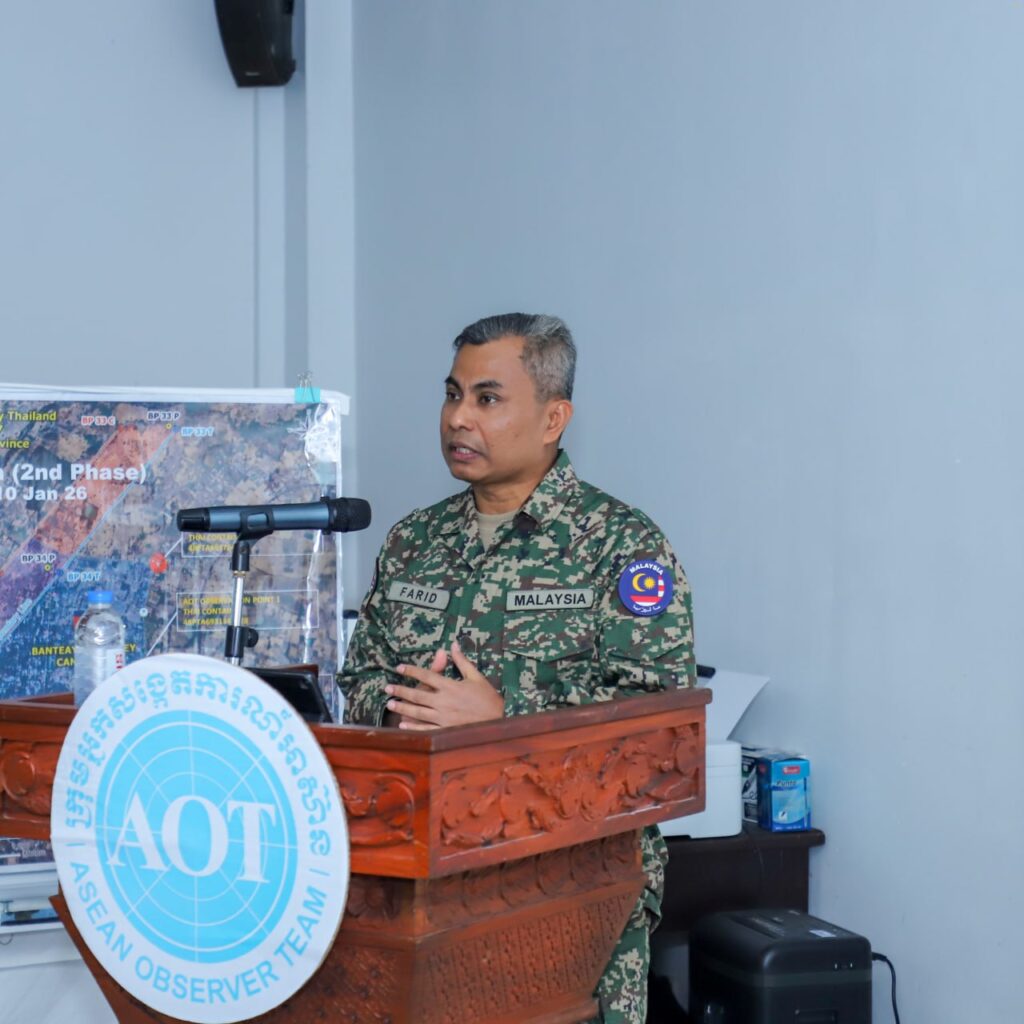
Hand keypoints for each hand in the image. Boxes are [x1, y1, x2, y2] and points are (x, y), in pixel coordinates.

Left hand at [385, 640, 503, 728]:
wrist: (499, 721)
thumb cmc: (488, 698)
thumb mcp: (476, 676)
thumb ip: (462, 661)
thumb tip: (453, 644)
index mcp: (451, 686)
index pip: (427, 675)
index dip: (411, 671)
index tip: (399, 668)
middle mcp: (444, 701)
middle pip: (417, 695)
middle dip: (400, 691)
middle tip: (387, 688)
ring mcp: (444, 717)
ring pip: (418, 712)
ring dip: (403, 707)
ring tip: (390, 704)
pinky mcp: (445, 730)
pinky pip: (426, 729)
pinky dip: (413, 727)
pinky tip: (403, 725)